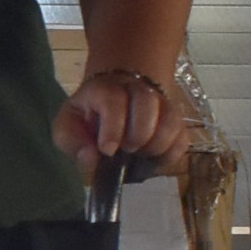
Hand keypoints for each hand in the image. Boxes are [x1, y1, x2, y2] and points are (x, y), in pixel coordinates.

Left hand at [55, 66, 192, 176]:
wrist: (113, 103)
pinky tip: (154, 160)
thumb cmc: (87, 119)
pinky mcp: (175, 122)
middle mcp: (136, 90)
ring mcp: (160, 104)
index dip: (113, 127)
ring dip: (158, 144)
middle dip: (138, 133)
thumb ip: (72, 141)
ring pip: (171, 118)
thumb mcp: (67, 128)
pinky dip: (171, 153)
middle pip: (147, 103)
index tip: (108, 151)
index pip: (113, 100)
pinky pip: (183, 137)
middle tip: (127, 150)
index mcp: (105, 89)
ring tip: (141, 155)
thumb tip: (91, 157)